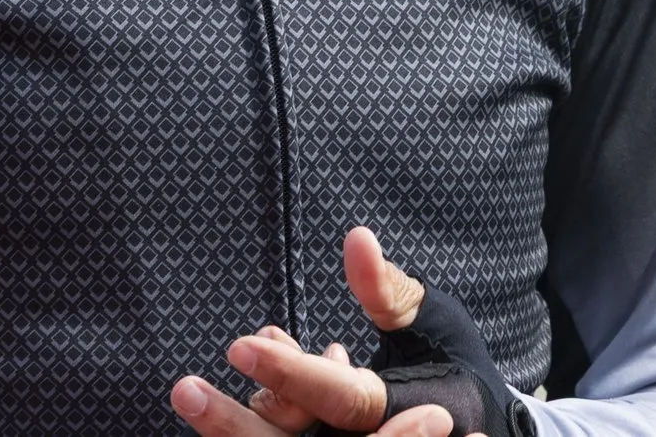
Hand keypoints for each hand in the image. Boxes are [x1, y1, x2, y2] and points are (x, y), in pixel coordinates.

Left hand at [166, 229, 477, 436]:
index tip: (239, 345)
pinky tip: (252, 389)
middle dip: (232, 425)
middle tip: (185, 390)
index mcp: (402, 414)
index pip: (339, 399)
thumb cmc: (451, 366)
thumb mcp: (433, 324)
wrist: (470, 426)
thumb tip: (356, 238)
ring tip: (200, 390)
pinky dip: (263, 418)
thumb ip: (391, 290)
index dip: (291, 373)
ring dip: (235, 426)